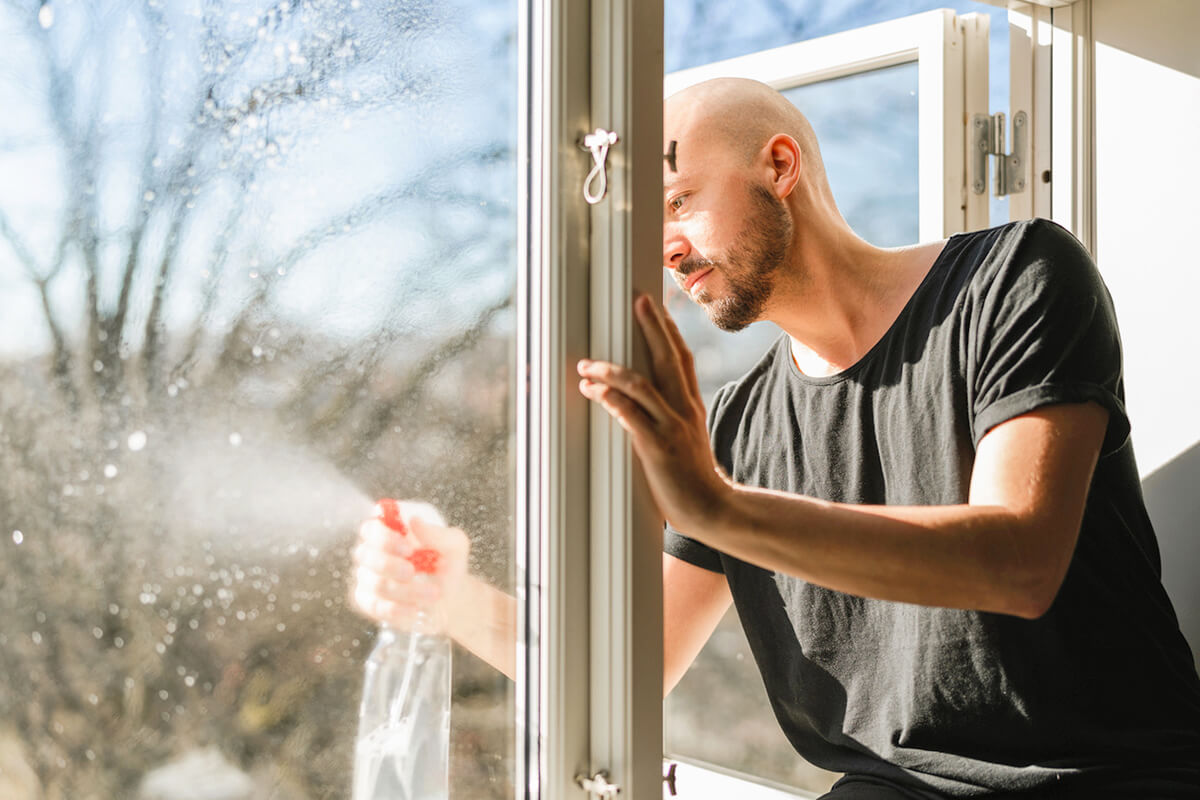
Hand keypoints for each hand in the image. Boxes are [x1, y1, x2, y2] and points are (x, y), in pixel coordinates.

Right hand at [351, 501, 469, 633]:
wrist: (452, 596)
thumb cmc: (449, 563)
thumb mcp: (454, 545)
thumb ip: (437, 533)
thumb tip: (414, 521)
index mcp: (389, 532)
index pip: (371, 528)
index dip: (384, 537)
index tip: (407, 548)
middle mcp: (373, 553)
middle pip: (365, 555)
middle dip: (389, 565)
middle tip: (412, 572)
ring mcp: (369, 579)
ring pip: (376, 584)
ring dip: (405, 590)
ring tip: (432, 593)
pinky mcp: (371, 603)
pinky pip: (374, 606)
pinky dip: (395, 609)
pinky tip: (415, 609)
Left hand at [577, 294, 732, 534]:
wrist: (713, 509)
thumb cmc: (693, 478)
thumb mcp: (687, 439)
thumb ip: (670, 419)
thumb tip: (640, 406)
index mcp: (691, 406)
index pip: (682, 358)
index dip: (669, 330)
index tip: (655, 307)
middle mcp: (684, 410)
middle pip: (668, 358)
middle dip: (652, 327)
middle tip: (638, 301)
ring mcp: (672, 427)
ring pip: (642, 385)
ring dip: (611, 370)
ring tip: (587, 365)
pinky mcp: (658, 448)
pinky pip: (632, 417)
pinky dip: (612, 400)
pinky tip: (594, 391)